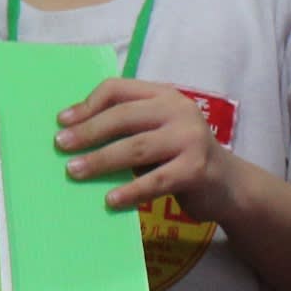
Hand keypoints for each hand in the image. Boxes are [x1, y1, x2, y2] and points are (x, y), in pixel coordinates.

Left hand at [56, 77, 242, 217]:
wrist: (230, 185)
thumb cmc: (180, 157)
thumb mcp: (157, 133)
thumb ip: (128, 129)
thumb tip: (74, 138)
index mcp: (164, 95)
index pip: (119, 89)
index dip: (88, 104)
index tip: (62, 122)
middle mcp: (179, 111)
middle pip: (124, 116)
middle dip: (88, 131)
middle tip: (61, 146)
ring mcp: (190, 138)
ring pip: (136, 147)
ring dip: (101, 160)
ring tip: (74, 171)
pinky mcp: (196, 169)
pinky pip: (156, 181)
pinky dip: (130, 191)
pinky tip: (110, 200)